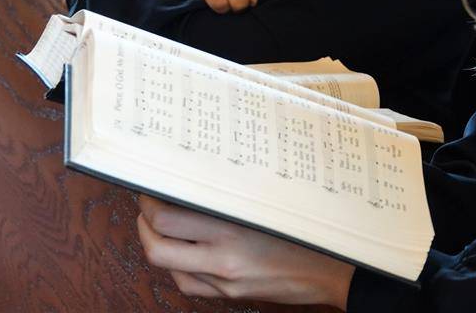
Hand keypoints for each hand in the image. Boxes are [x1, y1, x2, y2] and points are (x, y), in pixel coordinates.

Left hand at [137, 195, 353, 307]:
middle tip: (146, 207)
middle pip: (157, 246)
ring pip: (168, 268)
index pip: (168, 219)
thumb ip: (234, 197)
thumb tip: (201, 180)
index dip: (149, 204)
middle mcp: (222, 258)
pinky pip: (188, 284)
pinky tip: (184, 253)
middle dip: (143, 224)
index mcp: (232, 228)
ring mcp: (223, 280)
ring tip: (159, 227)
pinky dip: (177, 267)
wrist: (332, 271)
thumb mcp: (269, 205)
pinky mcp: (228, 295)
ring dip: (156, 245)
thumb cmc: (306, 232)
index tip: (150, 188)